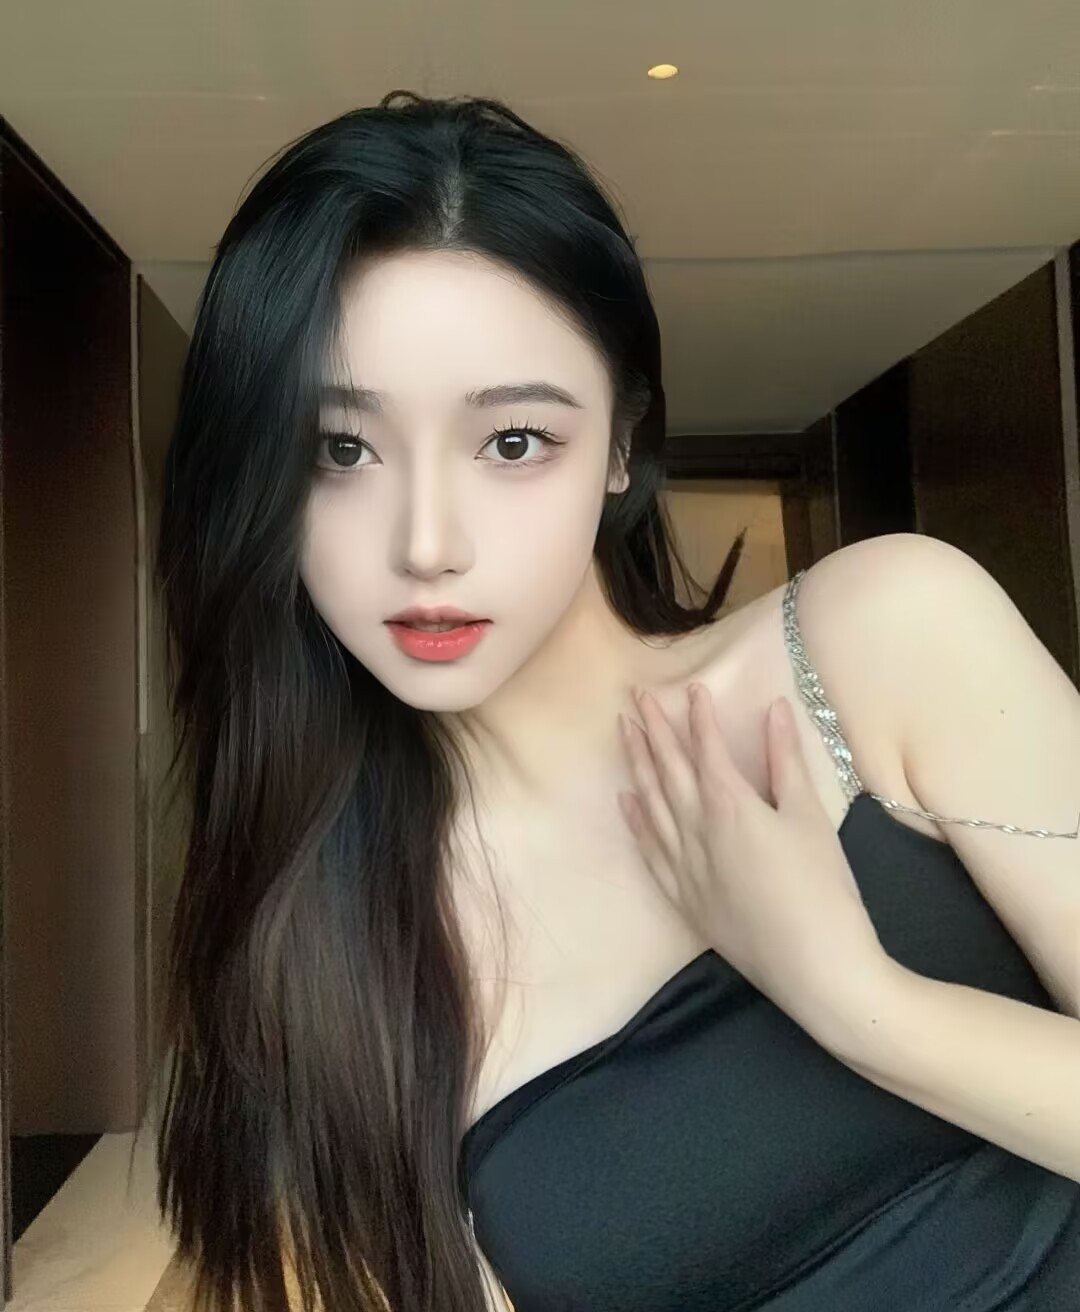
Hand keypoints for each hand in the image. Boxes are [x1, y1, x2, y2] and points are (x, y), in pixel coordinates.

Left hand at [617, 683, 896, 1048]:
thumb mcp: (810, 817)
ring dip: (636, 765)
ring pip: (651, 804)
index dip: (698, 716)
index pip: (706, 749)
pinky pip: (649, 850)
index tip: (689, 687)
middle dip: (652, 730)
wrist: (815, 968)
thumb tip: (774, 709)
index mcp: (730, 806)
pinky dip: (636, 821)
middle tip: (633, 696)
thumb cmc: (822, 889)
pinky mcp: (684, 899)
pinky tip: (625, 801)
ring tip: (622, 732)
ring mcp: (685, 867)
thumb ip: (786, 761)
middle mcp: (696, 831)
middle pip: (668, 770)